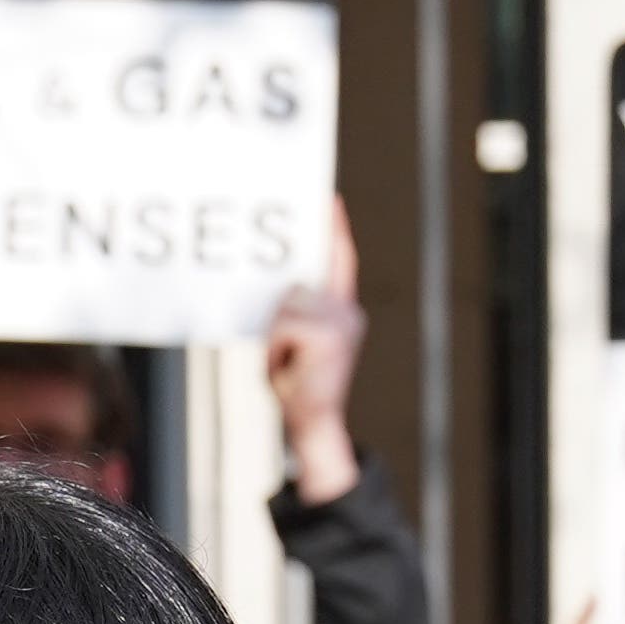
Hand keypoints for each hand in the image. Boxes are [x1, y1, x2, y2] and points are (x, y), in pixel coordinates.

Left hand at [264, 200, 365, 504]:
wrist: (315, 424)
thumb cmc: (299, 386)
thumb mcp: (294, 343)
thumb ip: (295, 313)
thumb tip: (289, 293)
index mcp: (341, 311)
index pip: (341, 260)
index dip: (334, 230)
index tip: (328, 200)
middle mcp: (347, 312)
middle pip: (296, 288)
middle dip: (281, 320)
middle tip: (288, 355)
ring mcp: (341, 322)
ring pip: (287, 308)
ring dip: (277, 339)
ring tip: (288, 365)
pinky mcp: (329, 334)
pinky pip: (285, 326)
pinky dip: (277, 350)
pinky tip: (289, 368)